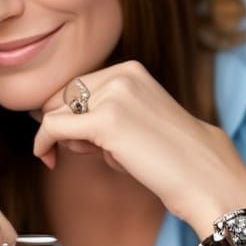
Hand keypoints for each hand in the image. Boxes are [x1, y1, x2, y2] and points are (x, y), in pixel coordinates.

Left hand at [33, 61, 245, 234]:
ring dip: (65, 139)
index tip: (75, 139)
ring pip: (56, 112)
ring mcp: (114, 95)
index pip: (77, 86)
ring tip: (105, 156)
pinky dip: (42, 143)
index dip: (70, 113)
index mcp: (131, 69)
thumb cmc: (172, 156)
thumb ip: (103, 110)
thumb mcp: (138, 118)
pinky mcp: (104, 120)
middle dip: (66, 125)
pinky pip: (53, 128)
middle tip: (89, 151)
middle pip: (63, 97)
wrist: (203, 176)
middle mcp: (122, 74)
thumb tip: (49, 117)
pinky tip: (47, 158)